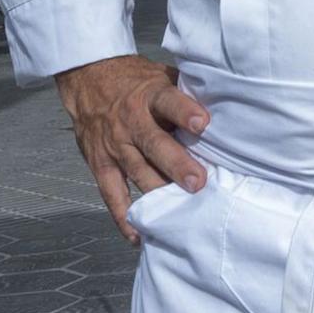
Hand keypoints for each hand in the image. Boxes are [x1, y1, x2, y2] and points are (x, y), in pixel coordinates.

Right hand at [56, 54, 209, 243]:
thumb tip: (223, 105)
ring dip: (158, 191)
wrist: (90, 79)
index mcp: (149, 94)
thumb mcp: (159, 76)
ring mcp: (114, 145)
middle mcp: (130, 121)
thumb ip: (184, 91)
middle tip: (198, 181)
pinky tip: (139, 236)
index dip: (185, 112)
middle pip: (154, 143)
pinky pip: (111, 194)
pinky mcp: (100, 164)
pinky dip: (123, 217)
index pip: (168, 101)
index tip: (203, 124)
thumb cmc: (137, 80)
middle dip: (176, 164)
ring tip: (179, 213)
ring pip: (137, 172)